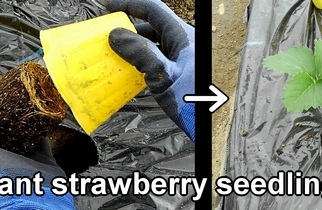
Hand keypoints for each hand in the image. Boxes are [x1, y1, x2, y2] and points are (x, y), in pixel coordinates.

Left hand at [0, 108, 74, 208]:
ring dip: (25, 124)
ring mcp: (25, 160)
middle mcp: (4, 160)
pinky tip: (42, 119)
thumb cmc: (0, 178)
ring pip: (24, 137)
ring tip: (25, 107)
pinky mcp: (43, 161)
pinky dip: (43, 131)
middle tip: (10, 102)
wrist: (33, 194)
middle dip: (6, 119)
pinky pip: (43, 142)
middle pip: (4, 135)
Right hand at [107, 0, 194, 141]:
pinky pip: (160, 58)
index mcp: (184, 37)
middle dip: (130, 28)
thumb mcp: (165, 76)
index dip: (130, 4)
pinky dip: (144, 60)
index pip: (153, 9)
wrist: (212, 126)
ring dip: (136, 46)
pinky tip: (135, 72)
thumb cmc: (196, 103)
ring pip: (156, 43)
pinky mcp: (184, 72)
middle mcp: (186, 43)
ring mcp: (186, 57)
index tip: (110, 7)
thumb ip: (141, 54)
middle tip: (110, 35)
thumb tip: (116, 35)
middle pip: (153, 26)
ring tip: (118, 54)